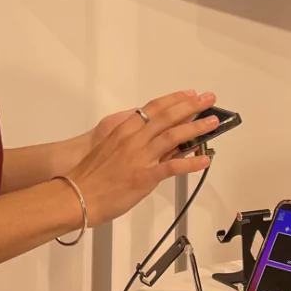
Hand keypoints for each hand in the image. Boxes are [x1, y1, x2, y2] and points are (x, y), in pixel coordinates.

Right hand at [68, 90, 218, 224]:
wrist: (77, 196)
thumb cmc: (90, 175)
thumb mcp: (111, 148)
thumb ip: (132, 140)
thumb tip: (155, 138)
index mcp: (124, 130)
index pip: (154, 108)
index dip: (174, 99)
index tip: (190, 94)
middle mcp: (134, 139)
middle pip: (167, 117)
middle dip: (191, 106)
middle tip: (208, 99)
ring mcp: (140, 157)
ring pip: (173, 137)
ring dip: (196, 128)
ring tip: (212, 123)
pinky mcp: (145, 176)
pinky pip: (172, 167)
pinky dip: (190, 163)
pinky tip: (204, 160)